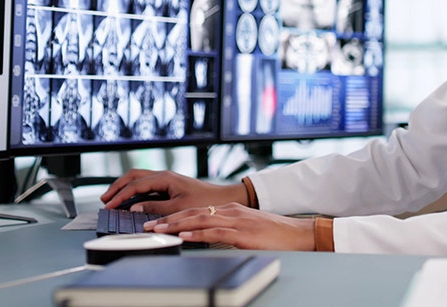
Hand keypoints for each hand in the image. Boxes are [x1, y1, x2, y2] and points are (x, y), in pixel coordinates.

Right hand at [100, 169, 246, 215]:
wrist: (222, 200)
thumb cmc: (204, 202)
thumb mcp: (178, 208)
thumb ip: (155, 208)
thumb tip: (134, 208)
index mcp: (165, 178)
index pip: (135, 184)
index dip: (119, 195)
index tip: (109, 205)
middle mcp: (164, 175)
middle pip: (133, 176)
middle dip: (117, 187)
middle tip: (105, 199)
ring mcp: (166, 179)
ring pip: (138, 178)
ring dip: (124, 187)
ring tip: (112, 198)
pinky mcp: (169, 186)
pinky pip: (146, 185)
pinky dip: (134, 190)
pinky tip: (129, 200)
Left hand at [145, 203, 315, 250]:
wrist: (298, 233)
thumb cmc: (274, 234)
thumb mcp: (246, 230)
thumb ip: (227, 231)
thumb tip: (207, 237)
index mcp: (229, 211)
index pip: (195, 212)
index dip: (174, 217)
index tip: (156, 222)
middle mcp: (229, 212)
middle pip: (191, 213)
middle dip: (167, 220)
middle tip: (148, 226)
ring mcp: (236, 221)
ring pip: (198, 220)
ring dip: (175, 225)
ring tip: (158, 230)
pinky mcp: (242, 233)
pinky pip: (215, 232)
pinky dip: (197, 233)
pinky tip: (184, 236)